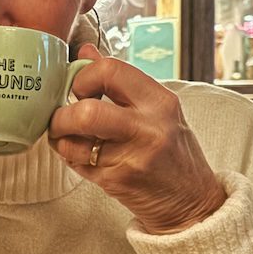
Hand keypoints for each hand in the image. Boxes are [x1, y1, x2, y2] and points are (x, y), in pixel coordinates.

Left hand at [48, 44, 225, 233]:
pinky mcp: (118, 182)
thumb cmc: (174, 152)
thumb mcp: (159, 111)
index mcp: (160, 102)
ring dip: (60, 138)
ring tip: (66, 136)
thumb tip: (85, 53)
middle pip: (87, 112)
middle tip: (63, 117)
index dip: (84, 76)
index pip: (111, 70)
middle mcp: (149, 128)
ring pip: (75, 142)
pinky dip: (70, 156)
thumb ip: (122, 82)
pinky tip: (80, 154)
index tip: (81, 89)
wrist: (192, 201)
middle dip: (62, 114)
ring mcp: (132, 158)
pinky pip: (78, 164)